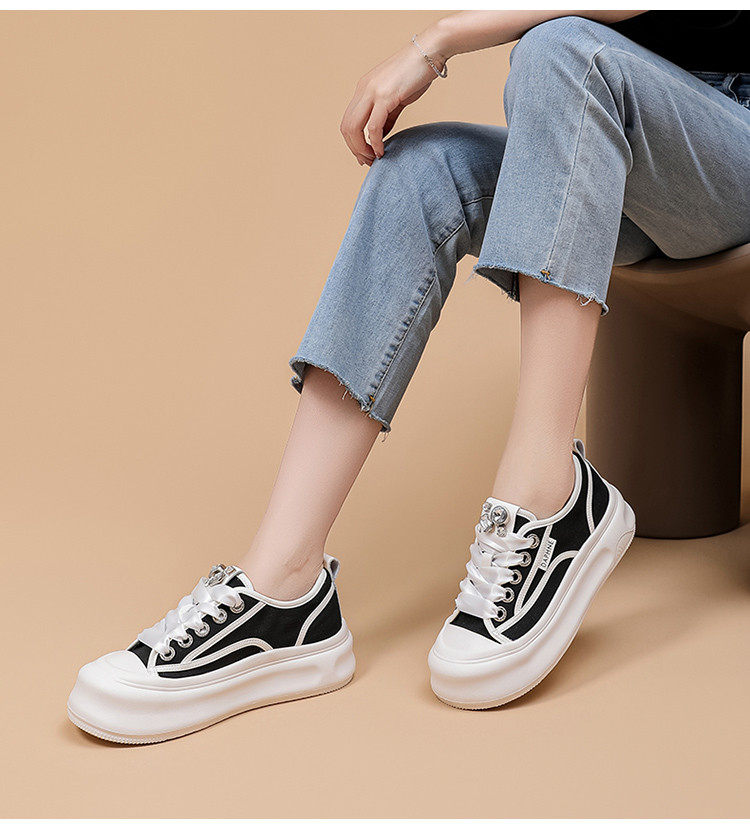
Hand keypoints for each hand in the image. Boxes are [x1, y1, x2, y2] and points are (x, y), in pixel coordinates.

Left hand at [339, 36, 445, 165]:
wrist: (431, 51)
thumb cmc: (417, 73)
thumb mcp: (397, 97)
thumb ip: (387, 116)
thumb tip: (381, 135)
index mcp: (364, 88)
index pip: (348, 120)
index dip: (353, 142)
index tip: (364, 154)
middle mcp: (363, 89)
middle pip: (346, 127)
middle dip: (354, 149)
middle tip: (367, 161)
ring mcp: (372, 92)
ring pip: (354, 128)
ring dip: (361, 149)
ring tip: (373, 159)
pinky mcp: (385, 96)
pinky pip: (373, 127)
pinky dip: (375, 143)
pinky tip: (382, 151)